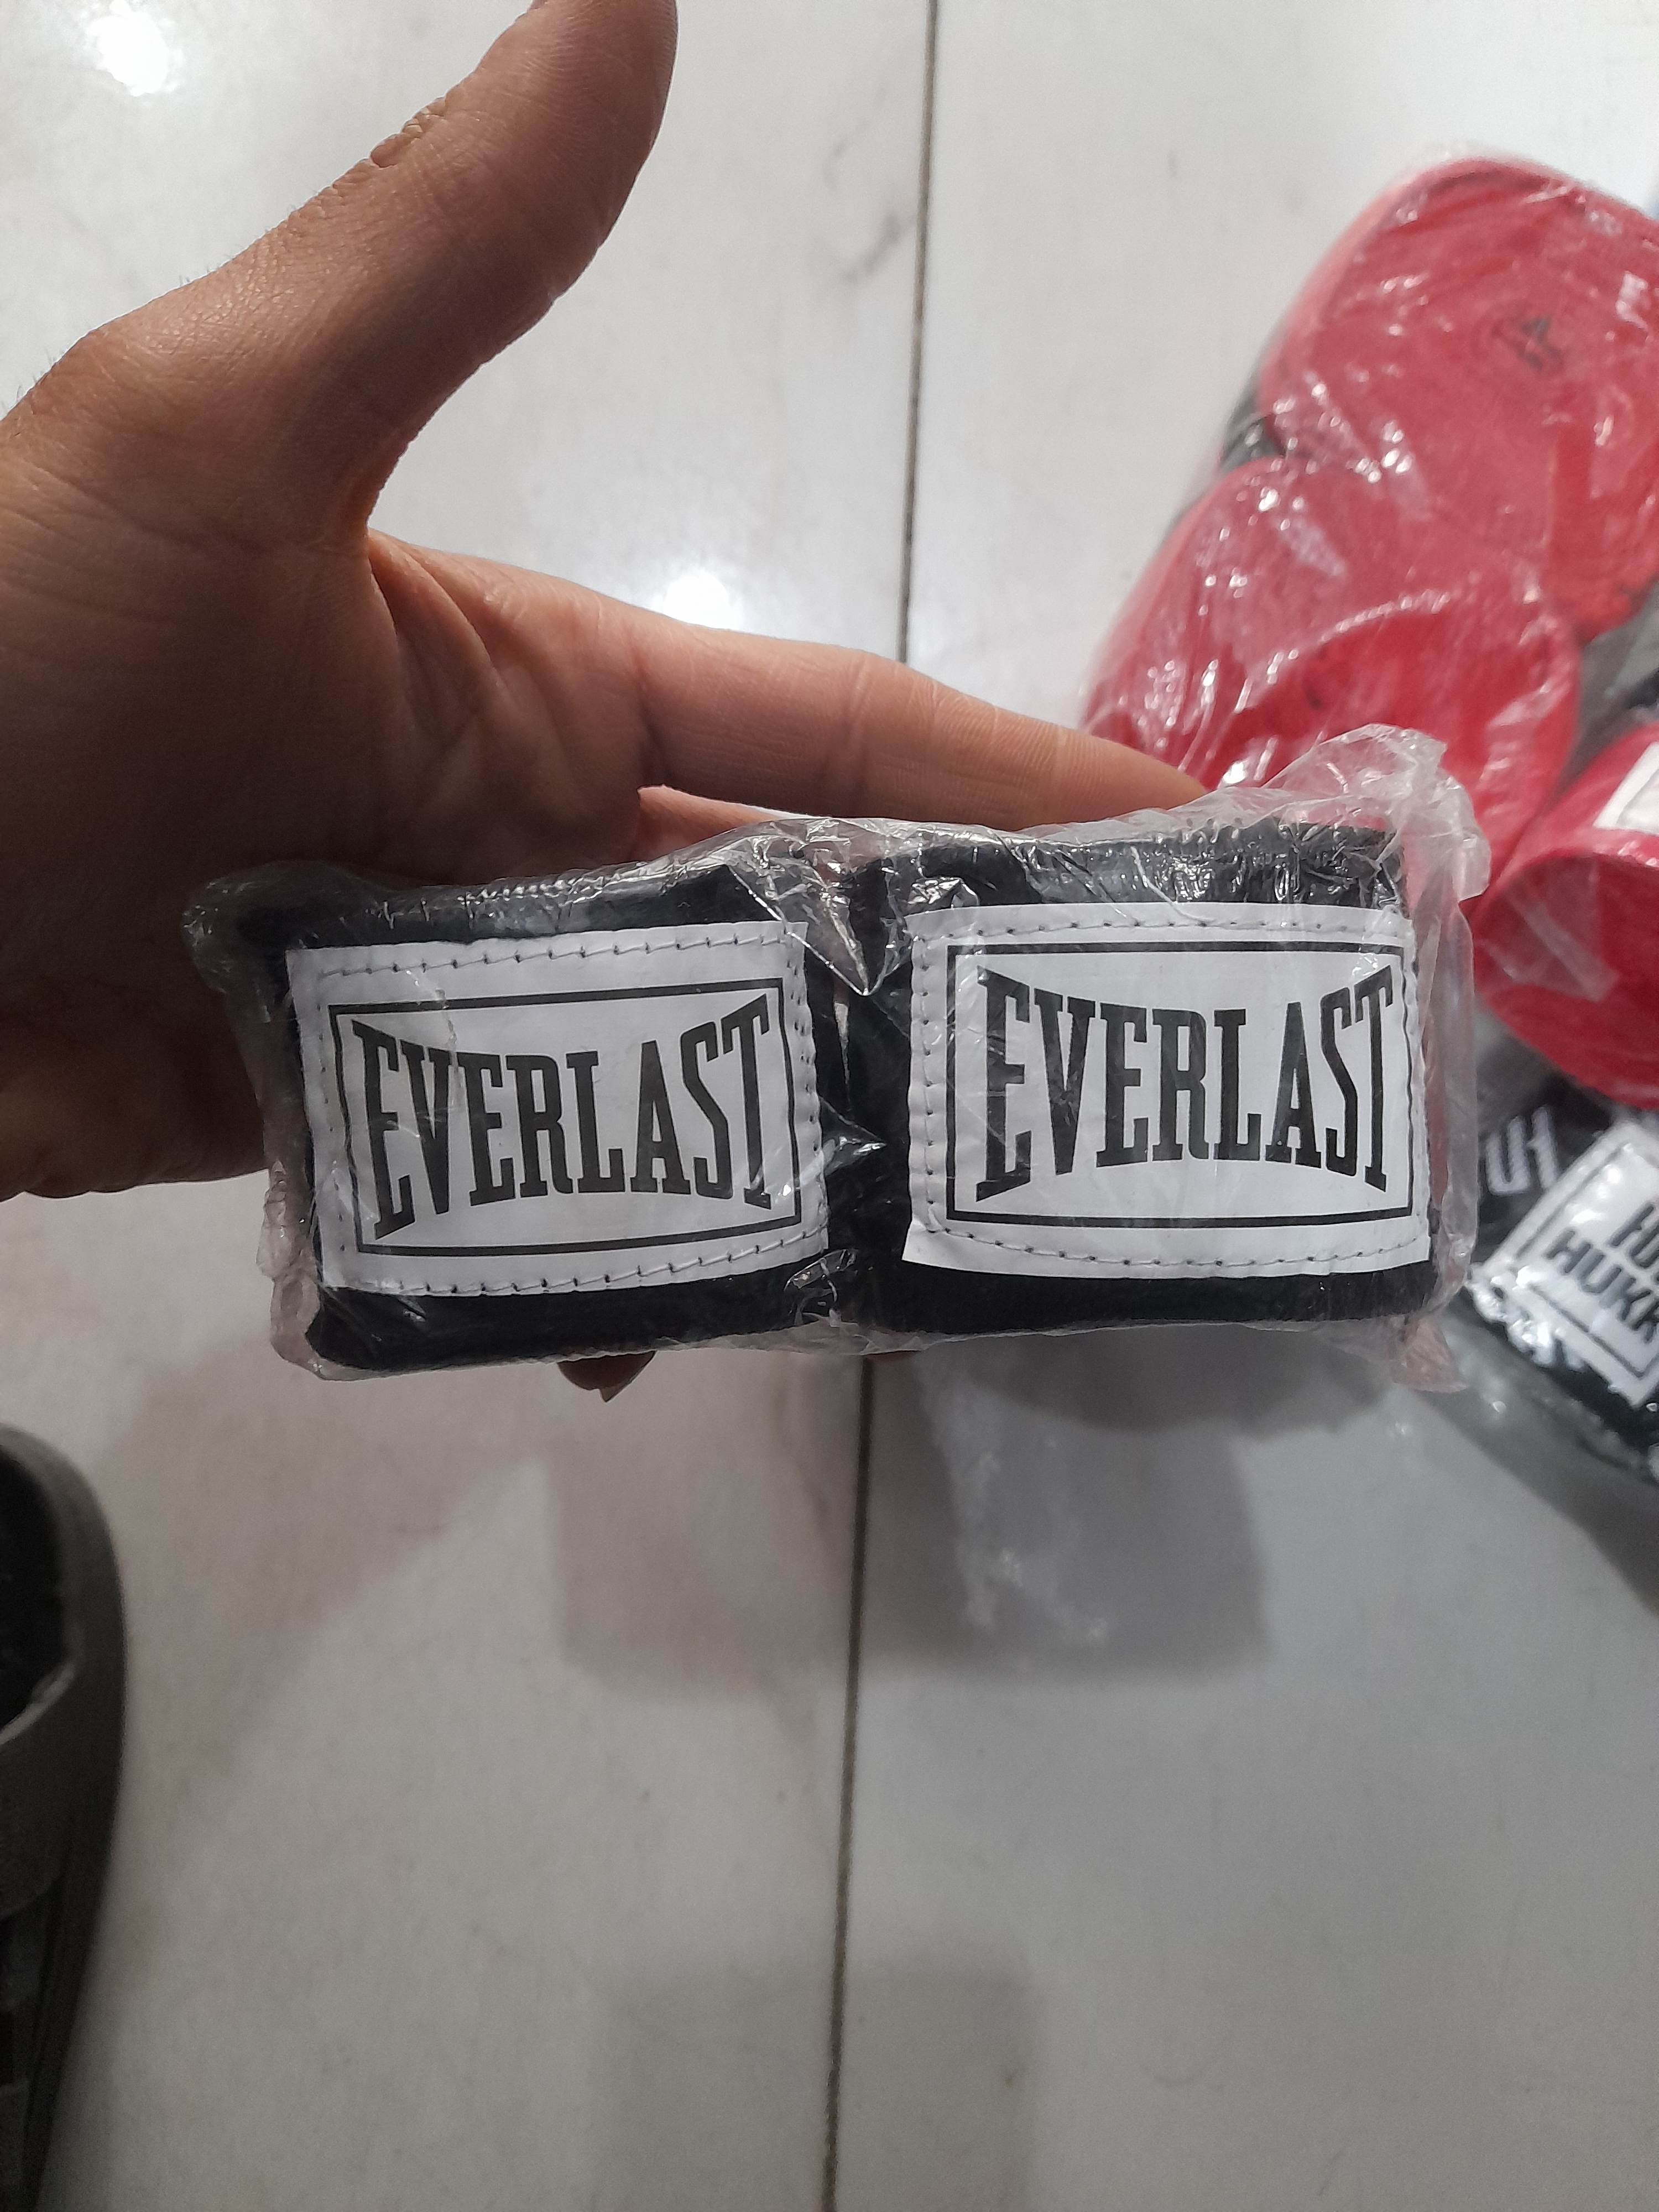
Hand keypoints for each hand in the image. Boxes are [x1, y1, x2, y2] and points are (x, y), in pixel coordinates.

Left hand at [0, 0, 1193, 1383]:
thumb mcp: (216, 437)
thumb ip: (446, 257)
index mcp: (520, 683)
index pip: (827, 737)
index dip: (1009, 790)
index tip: (1180, 854)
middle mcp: (504, 841)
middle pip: (777, 932)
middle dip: (943, 1002)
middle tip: (1115, 1103)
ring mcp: (431, 996)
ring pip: (670, 1084)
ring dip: (796, 1153)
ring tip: (948, 1253)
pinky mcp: (342, 1130)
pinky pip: (524, 1196)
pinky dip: (608, 1258)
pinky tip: (696, 1330)